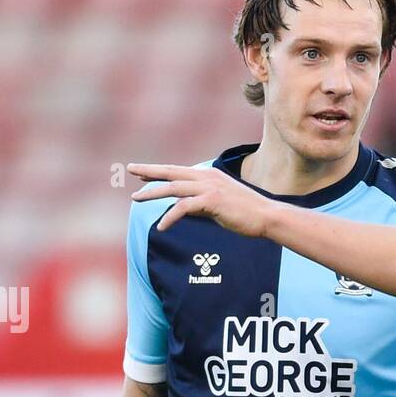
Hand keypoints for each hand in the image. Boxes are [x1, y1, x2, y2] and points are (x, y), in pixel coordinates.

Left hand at [127, 164, 272, 237]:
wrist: (266, 216)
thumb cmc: (246, 213)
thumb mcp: (219, 204)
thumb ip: (201, 203)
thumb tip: (185, 208)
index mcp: (209, 175)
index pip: (178, 171)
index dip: (158, 170)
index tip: (141, 172)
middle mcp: (207, 177)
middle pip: (171, 172)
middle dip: (149, 171)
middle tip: (130, 170)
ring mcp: (209, 187)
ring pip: (173, 188)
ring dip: (152, 192)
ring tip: (136, 198)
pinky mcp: (212, 201)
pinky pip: (184, 208)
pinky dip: (170, 217)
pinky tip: (162, 226)